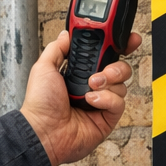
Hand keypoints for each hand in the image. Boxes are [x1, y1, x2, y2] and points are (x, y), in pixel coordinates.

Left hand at [21, 30, 141, 165]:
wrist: (43, 131)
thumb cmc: (40, 104)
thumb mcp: (43, 67)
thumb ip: (58, 48)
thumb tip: (67, 34)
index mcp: (79, 73)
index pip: (103, 55)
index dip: (116, 46)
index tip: (126, 38)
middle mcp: (92, 86)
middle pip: (119, 67)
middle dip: (116, 65)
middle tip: (102, 70)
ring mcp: (101, 102)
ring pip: (122, 84)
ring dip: (108, 82)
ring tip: (90, 87)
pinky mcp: (108, 117)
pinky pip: (119, 102)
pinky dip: (107, 99)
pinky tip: (91, 102)